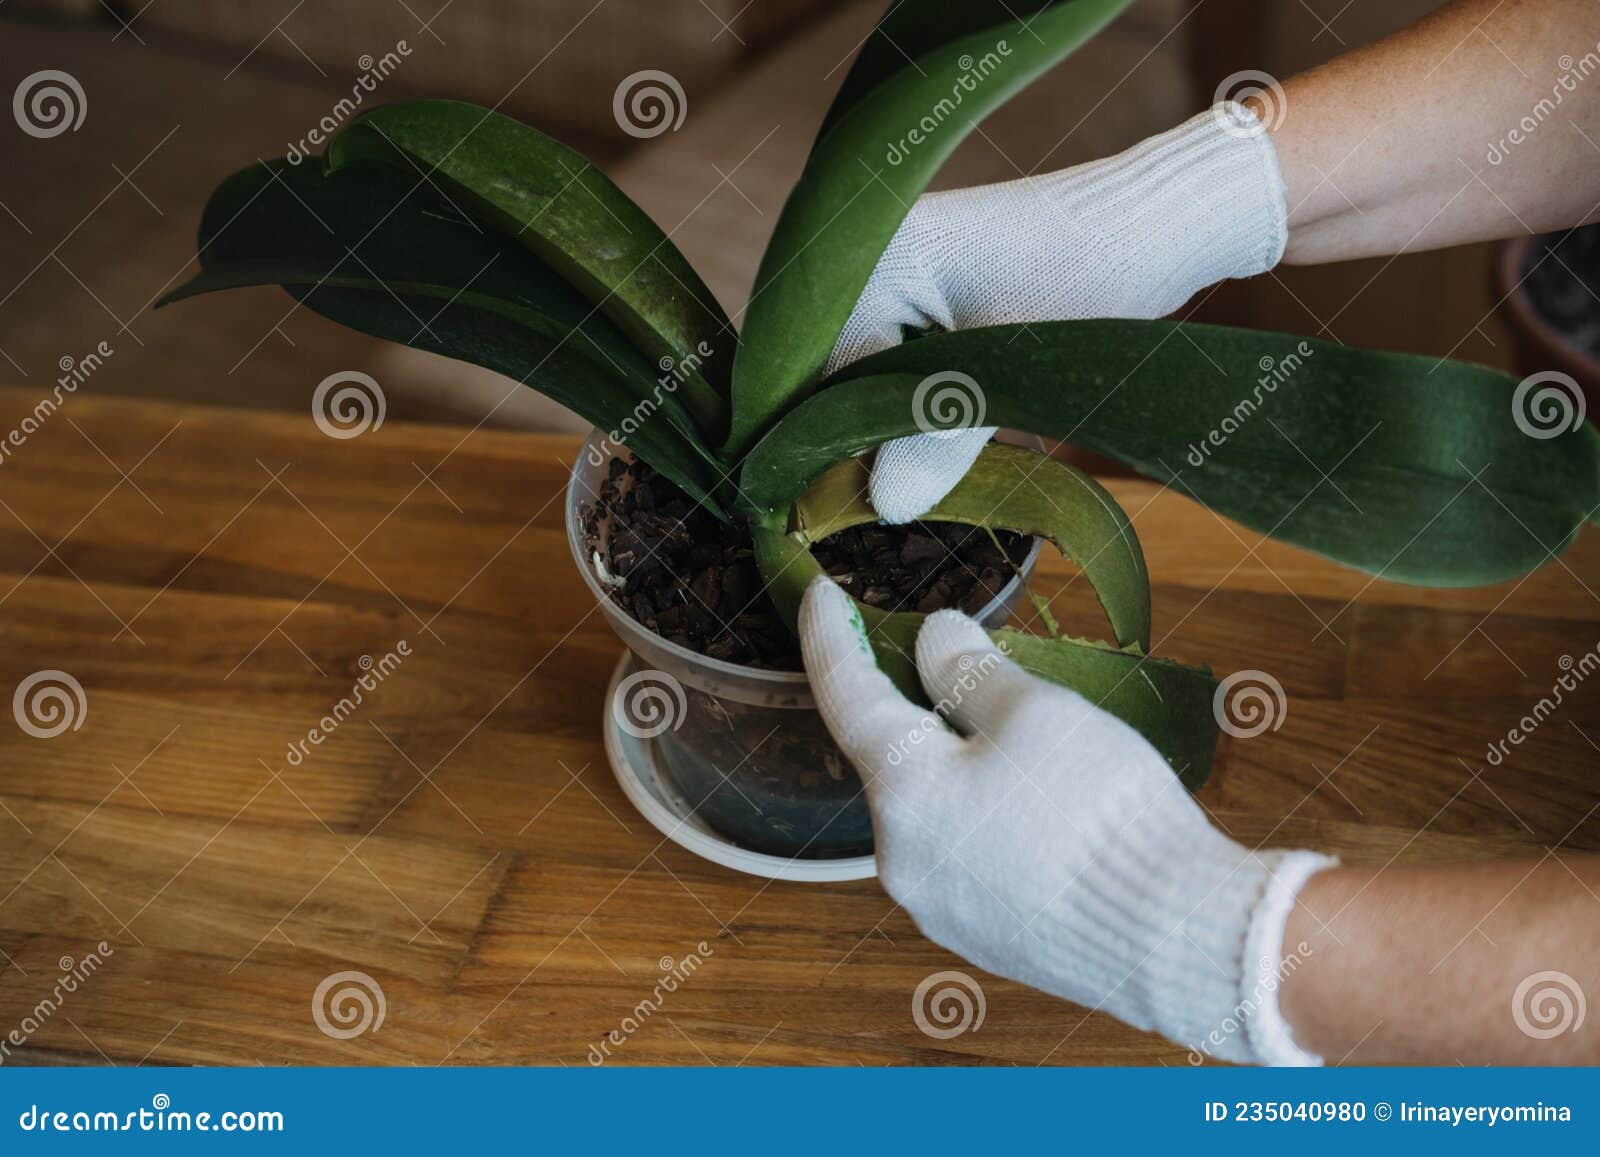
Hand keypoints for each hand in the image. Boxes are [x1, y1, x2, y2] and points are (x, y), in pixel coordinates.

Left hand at [798, 576, 1331, 1063]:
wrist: (1176, 937)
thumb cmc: (1101, 811)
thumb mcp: (1037, 711)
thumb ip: (970, 670)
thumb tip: (931, 639)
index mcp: (904, 794)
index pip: (847, 695)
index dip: (830, 636)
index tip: (817, 594)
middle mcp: (902, 860)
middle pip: (896, 759)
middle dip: (918, 707)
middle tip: (955, 660)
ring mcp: (940, 909)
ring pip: (934, 811)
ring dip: (959, 765)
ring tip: (1023, 739)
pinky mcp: (982, 940)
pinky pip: (967, 857)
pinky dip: (985, 816)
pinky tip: (1040, 805)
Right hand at [825, 102, 1286, 522]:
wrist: (1158, 223)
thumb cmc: (1086, 279)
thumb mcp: (1008, 373)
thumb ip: (938, 441)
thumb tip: (882, 507)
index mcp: (872, 261)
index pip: (822, 379)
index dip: (840, 446)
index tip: (863, 504)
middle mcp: (870, 257)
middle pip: (837, 376)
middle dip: (866, 436)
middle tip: (889, 499)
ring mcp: (898, 270)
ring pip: (870, 374)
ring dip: (895, 425)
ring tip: (914, 475)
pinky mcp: (930, 289)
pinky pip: (900, 359)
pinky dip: (920, 401)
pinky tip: (944, 437)